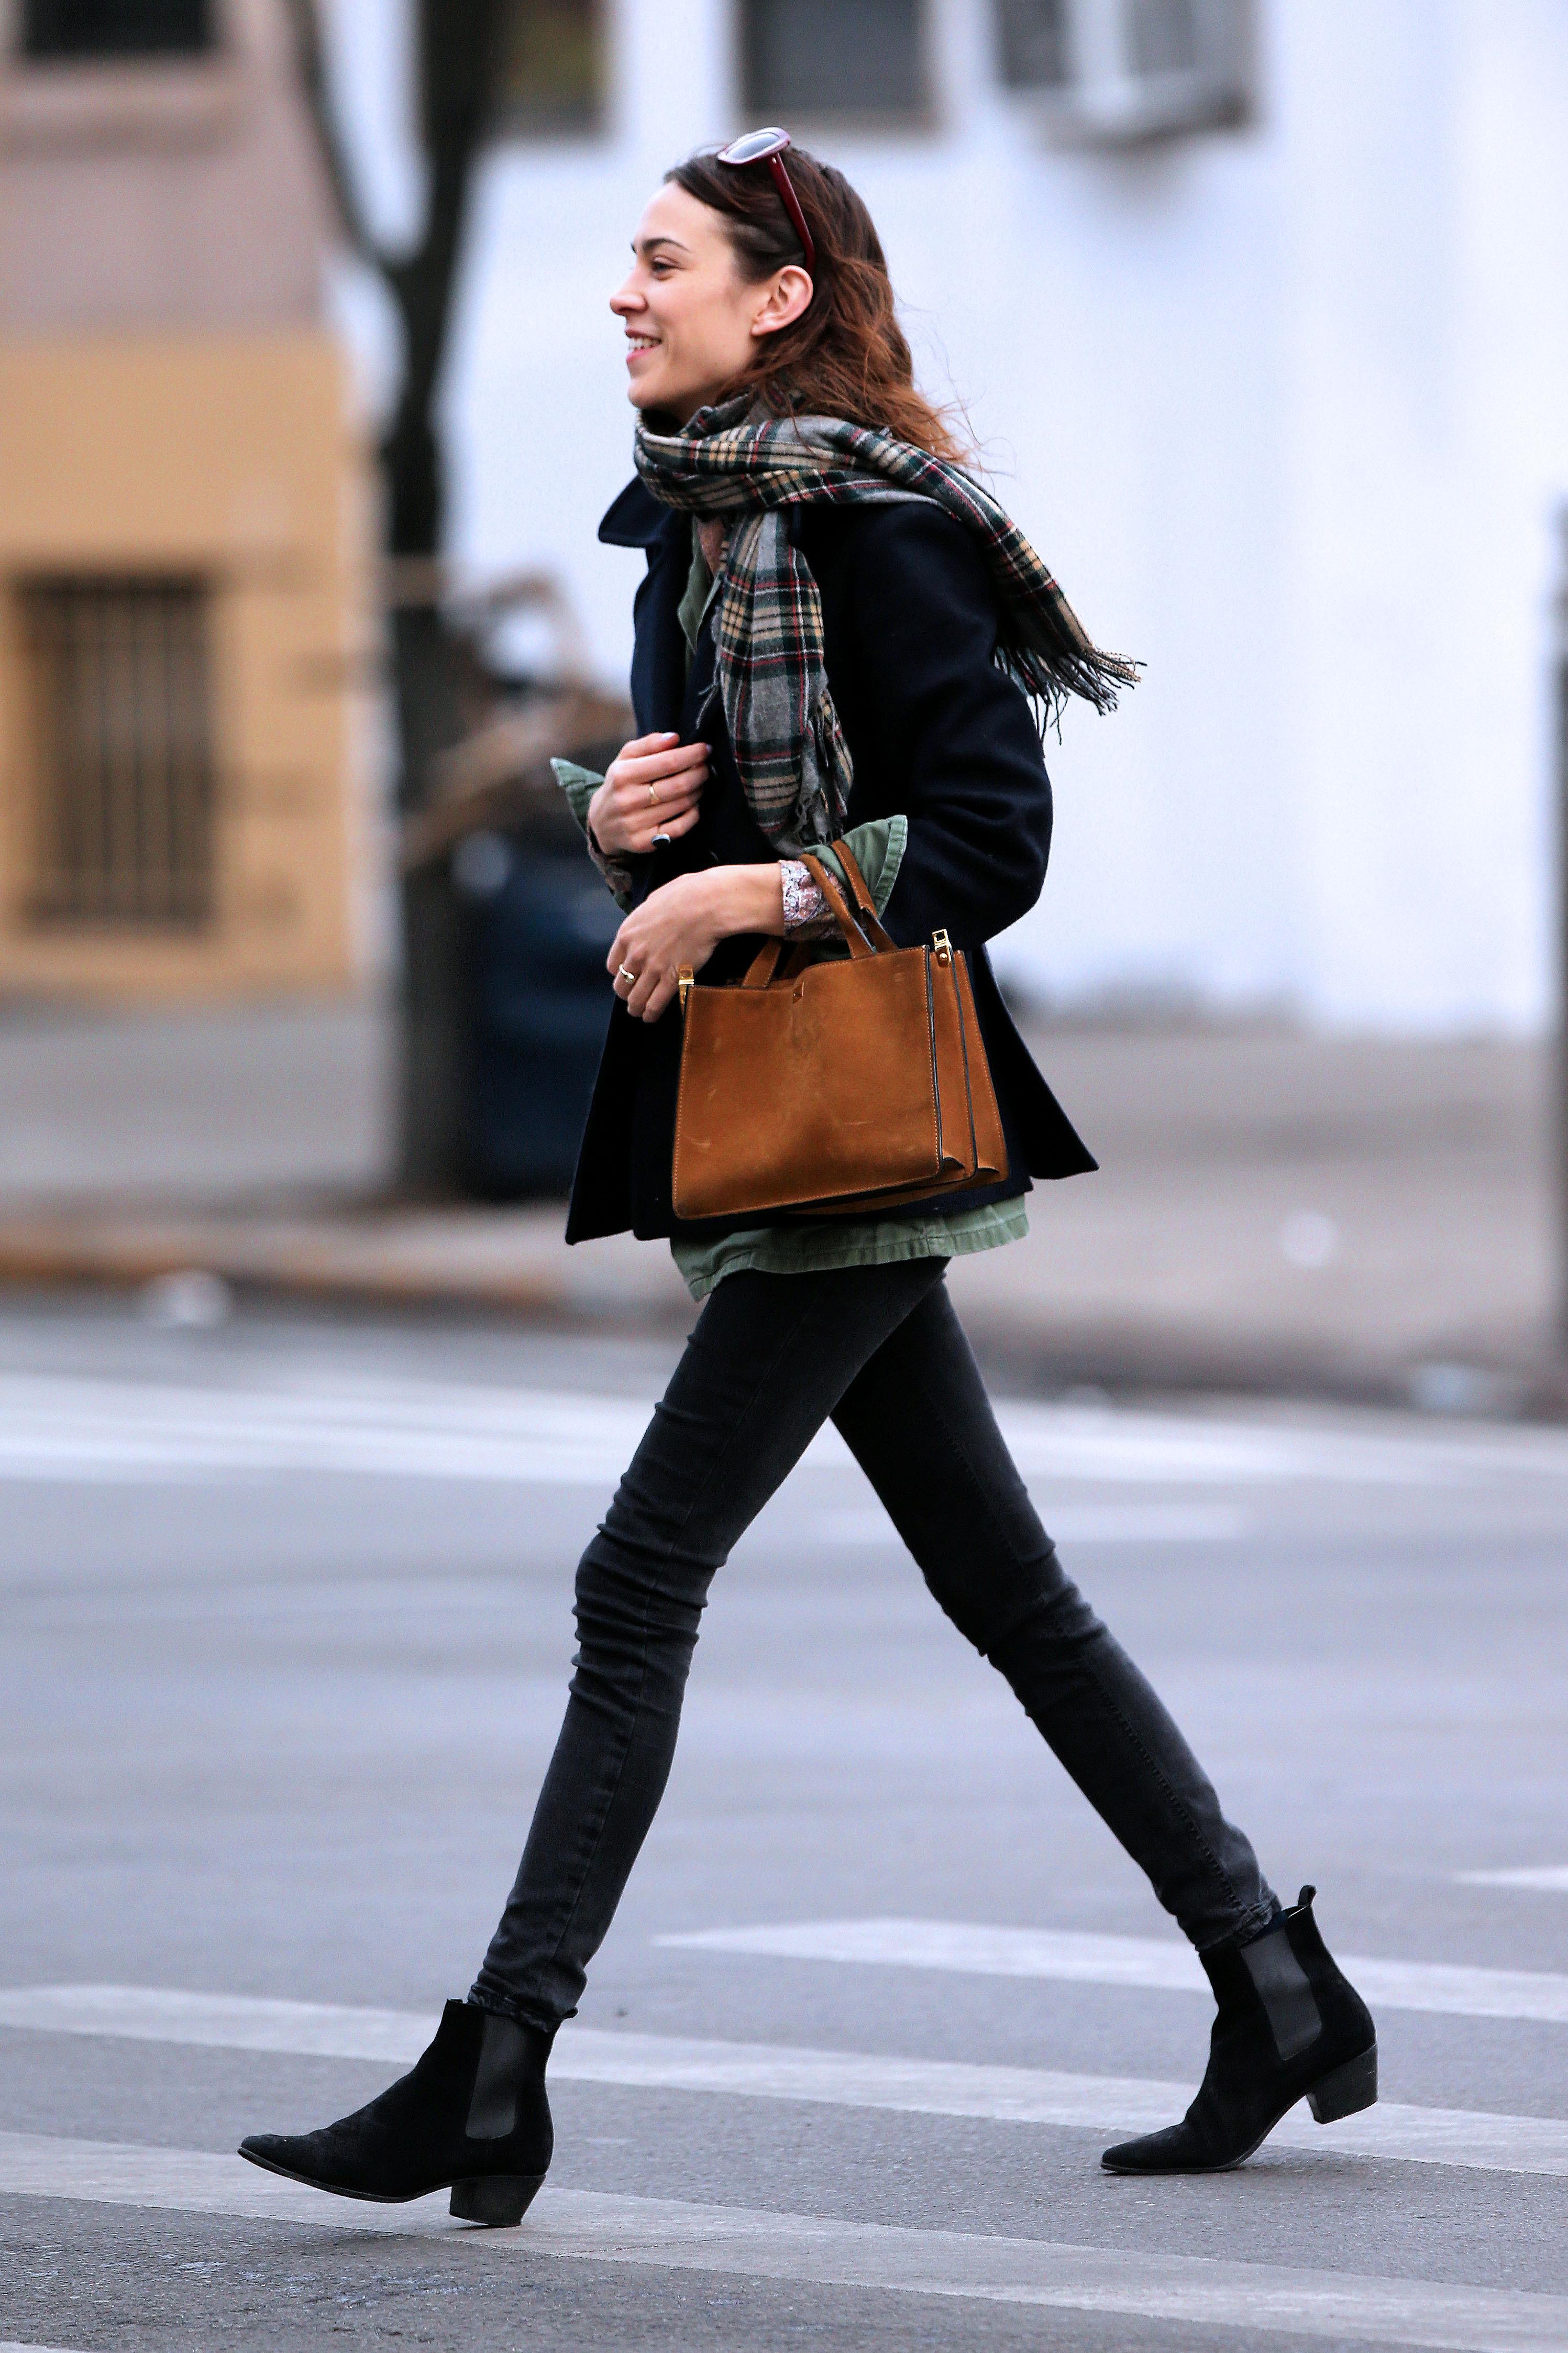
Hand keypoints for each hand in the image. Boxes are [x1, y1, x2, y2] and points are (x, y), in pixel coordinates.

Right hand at [588, 731, 707, 855]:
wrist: (601, 823)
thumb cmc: (620, 785)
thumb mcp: (625, 759)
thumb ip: (649, 744)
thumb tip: (675, 738)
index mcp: (622, 775)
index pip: (668, 762)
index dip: (692, 754)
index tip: (705, 749)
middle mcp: (627, 800)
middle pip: (679, 785)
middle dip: (699, 773)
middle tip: (706, 768)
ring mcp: (635, 824)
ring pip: (682, 805)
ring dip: (698, 791)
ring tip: (700, 783)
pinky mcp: (644, 842)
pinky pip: (680, 828)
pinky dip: (693, 815)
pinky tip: (693, 805)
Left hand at [609, 866, 783, 1022]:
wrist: (707, 904)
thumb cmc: (685, 895)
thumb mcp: (653, 901)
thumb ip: (646, 916)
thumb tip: (650, 919)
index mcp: (627, 933)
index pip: (613, 964)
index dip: (619, 973)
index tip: (625, 975)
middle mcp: (635, 954)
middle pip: (621, 984)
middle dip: (625, 993)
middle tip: (631, 997)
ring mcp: (653, 968)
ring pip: (636, 998)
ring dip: (636, 1008)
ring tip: (639, 1012)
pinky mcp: (672, 979)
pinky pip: (655, 1003)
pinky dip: (650, 1013)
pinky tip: (650, 1016)